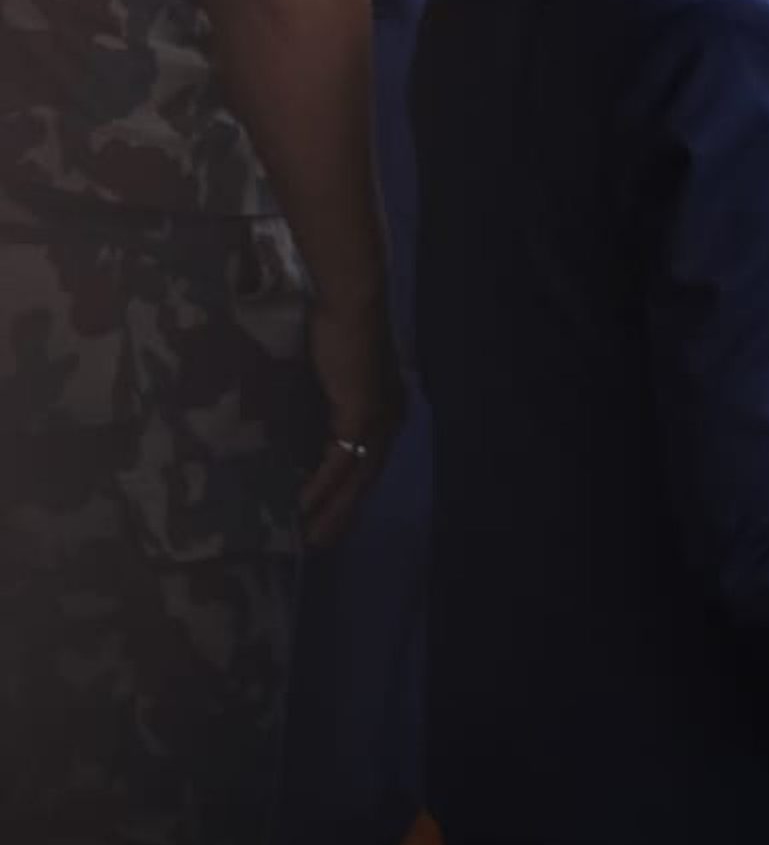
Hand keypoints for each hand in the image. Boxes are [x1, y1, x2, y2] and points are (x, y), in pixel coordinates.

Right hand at [298, 290, 402, 545]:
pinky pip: (340, 461)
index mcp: (386, 408)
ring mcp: (378, 419)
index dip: (352, 491)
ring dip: (333, 510)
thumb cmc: (338, 325)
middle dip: (344, 513)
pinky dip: (322, 486)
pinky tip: (303, 507)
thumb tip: (306, 411)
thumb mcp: (334, 371)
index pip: (370, 460)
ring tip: (311, 537)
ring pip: (356, 478)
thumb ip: (328, 394)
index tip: (332, 516)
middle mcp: (389, 419)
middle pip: (367, 478)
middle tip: (322, 543)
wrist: (351, 301)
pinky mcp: (360, 414)